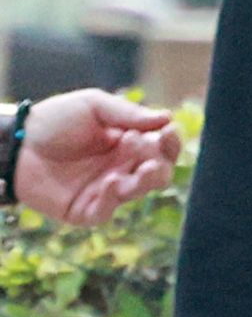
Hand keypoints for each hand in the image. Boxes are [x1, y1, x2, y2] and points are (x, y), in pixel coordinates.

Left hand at [11, 90, 180, 224]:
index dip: (170, 143)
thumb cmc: (53, 120)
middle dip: (161, 163)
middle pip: (158, 174)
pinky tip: (111, 181)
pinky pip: (107, 210)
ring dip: (145, 180)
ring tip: (143, 167)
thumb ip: (127, 114)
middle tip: (152, 149)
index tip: (169, 132)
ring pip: (137, 192)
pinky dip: (111, 198)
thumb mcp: (93, 106)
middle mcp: (122, 169)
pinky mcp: (86, 210)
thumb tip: (168, 118)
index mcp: (128, 144)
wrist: (16, 142)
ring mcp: (106, 191)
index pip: (161, 148)